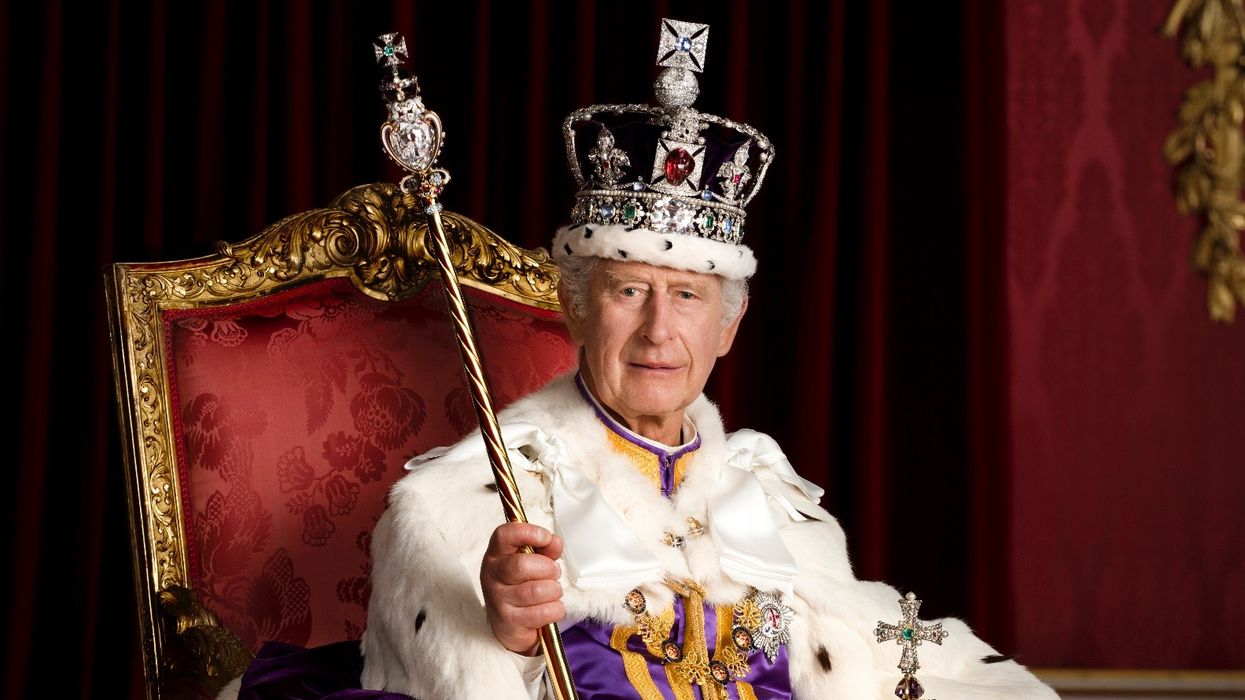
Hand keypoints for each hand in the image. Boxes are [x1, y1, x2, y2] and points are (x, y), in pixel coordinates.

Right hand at [480, 522, 565, 654]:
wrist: (509, 625)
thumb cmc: (521, 586)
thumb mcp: (532, 562)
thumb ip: (545, 549)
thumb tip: (554, 542)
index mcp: (496, 555)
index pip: (504, 535)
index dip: (528, 532)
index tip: (545, 537)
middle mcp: (492, 576)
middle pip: (522, 565)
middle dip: (548, 568)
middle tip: (553, 572)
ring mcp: (498, 600)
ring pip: (537, 590)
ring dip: (554, 590)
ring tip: (552, 591)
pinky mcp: (510, 622)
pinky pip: (544, 612)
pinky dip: (555, 609)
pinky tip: (550, 607)